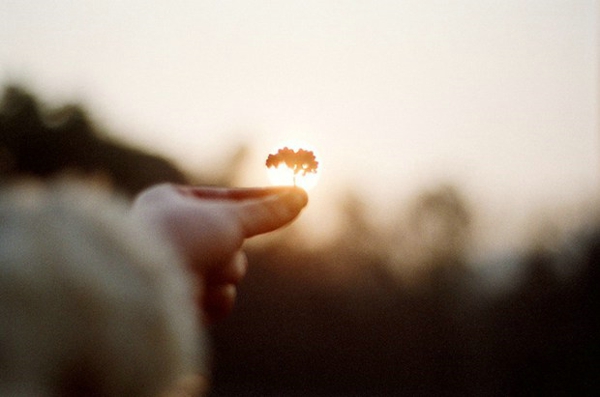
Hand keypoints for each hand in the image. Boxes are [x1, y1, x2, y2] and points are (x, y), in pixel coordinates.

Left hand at [131, 184, 307, 322]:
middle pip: (233, 239)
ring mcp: (176, 269)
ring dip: (223, 273)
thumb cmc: (181, 239)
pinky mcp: (182, 301)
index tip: (294, 197)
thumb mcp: (229, 219)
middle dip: (230, 248)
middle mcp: (171, 234)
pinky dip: (214, 299)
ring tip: (198, 273)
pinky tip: (193, 297)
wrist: (145, 290)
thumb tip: (300, 197)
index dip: (261, 199)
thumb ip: (266, 212)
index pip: (227, 199)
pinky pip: (220, 298)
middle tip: (214, 247)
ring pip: (229, 270)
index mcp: (170, 202)